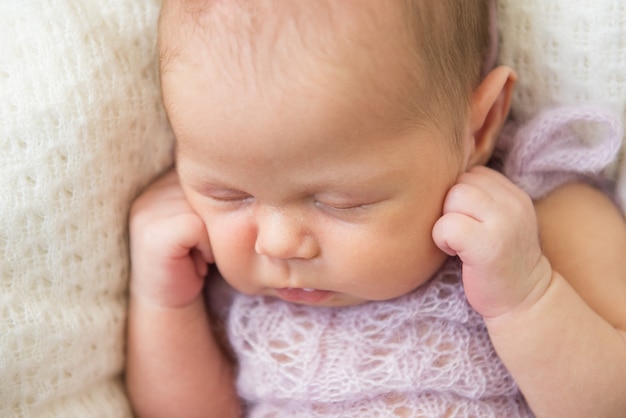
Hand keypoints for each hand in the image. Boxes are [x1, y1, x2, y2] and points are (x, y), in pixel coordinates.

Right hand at [129, 168, 212, 307]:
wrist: (168, 300)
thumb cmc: (195, 257)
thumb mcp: (205, 218)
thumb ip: (214, 193)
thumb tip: (251, 170)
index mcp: (167, 178)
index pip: (213, 176)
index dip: (222, 208)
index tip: (207, 233)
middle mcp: (153, 187)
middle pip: (212, 192)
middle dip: (217, 223)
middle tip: (202, 246)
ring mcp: (149, 207)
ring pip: (208, 209)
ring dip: (212, 237)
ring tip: (196, 253)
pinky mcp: (154, 230)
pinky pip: (199, 228)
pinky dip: (205, 249)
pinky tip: (193, 261)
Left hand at [432, 166, 552, 318]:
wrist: (524, 302)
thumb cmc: (500, 261)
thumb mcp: (500, 222)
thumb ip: (482, 199)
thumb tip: (440, 178)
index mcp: (515, 196)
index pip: (474, 173)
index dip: (460, 196)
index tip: (467, 221)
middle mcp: (513, 204)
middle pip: (460, 183)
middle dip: (450, 207)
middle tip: (459, 234)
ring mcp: (503, 224)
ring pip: (453, 197)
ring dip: (445, 220)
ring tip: (457, 242)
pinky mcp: (487, 245)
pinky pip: (447, 225)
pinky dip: (442, 238)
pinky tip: (454, 253)